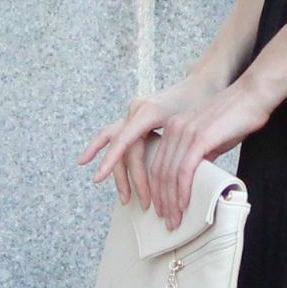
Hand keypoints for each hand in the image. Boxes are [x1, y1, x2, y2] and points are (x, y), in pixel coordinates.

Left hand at [76, 72, 272, 229]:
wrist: (253, 96)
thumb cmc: (237, 117)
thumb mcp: (211, 139)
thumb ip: (199, 155)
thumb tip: (193, 179)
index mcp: (173, 129)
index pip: (158, 165)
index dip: (157, 191)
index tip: (162, 210)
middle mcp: (174, 129)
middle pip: (159, 172)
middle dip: (161, 201)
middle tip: (167, 222)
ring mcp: (185, 132)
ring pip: (169, 174)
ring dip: (171, 201)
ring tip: (174, 220)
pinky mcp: (199, 138)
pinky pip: (184, 170)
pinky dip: (182, 191)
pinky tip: (184, 205)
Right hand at [76, 75, 211, 212]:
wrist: (201, 84)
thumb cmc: (201, 103)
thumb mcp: (192, 123)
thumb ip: (180, 146)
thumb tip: (183, 178)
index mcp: (148, 111)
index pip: (124, 140)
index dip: (110, 160)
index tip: (97, 178)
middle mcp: (136, 111)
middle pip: (124, 150)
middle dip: (131, 179)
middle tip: (141, 203)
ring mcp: (133, 114)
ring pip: (116, 146)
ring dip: (117, 173)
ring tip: (125, 198)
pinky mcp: (135, 119)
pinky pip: (115, 137)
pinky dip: (102, 149)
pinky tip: (85, 160)